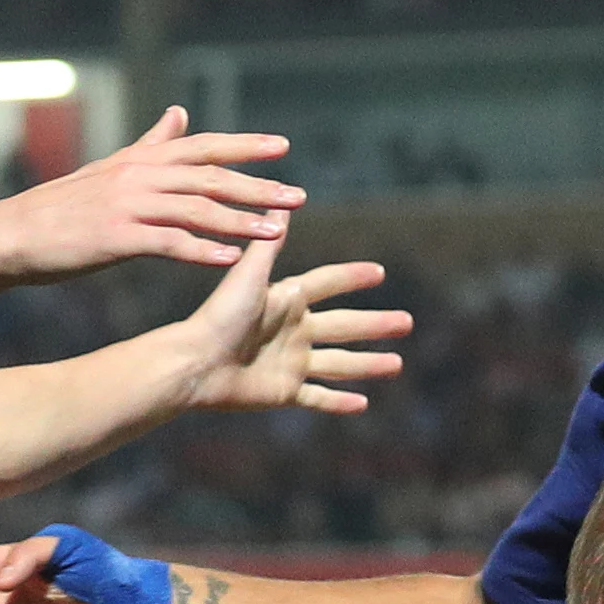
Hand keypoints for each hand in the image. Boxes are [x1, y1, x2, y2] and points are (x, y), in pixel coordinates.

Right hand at [0, 106, 305, 286]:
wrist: (13, 235)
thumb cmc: (64, 207)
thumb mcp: (112, 168)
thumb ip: (151, 143)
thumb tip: (179, 112)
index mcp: (141, 159)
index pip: (203, 146)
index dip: (244, 145)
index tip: (283, 148)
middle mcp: (139, 175)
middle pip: (210, 175)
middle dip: (257, 185)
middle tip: (298, 196)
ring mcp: (128, 205)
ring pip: (196, 208)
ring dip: (240, 220)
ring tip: (276, 232)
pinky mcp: (116, 237)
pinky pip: (168, 242)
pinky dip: (201, 250)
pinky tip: (230, 260)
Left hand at [176, 215, 409, 415]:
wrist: (196, 364)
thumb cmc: (218, 316)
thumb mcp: (249, 275)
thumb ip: (269, 243)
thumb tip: (280, 200)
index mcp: (287, 300)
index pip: (328, 284)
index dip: (353, 278)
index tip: (380, 272)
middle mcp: (293, 330)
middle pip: (345, 326)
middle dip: (376, 325)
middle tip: (407, 322)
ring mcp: (290, 363)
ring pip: (339, 364)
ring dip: (368, 364)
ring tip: (397, 364)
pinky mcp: (284, 392)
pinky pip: (318, 398)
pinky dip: (339, 402)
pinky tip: (363, 403)